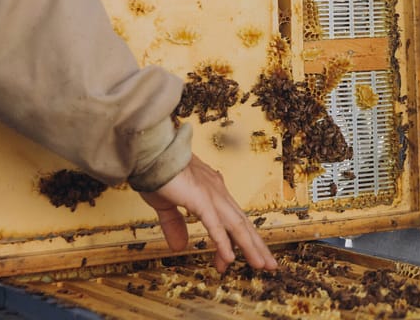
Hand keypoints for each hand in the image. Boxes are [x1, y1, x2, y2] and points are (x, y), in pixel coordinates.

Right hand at [138, 154, 276, 272]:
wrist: (150, 154)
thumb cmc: (158, 174)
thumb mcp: (167, 205)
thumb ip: (175, 225)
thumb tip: (180, 247)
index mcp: (212, 191)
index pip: (230, 221)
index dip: (235, 242)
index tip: (229, 262)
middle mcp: (217, 192)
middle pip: (242, 223)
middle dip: (257, 245)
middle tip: (269, 265)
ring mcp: (211, 195)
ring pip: (236, 225)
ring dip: (250, 246)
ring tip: (261, 265)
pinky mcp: (200, 198)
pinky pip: (214, 224)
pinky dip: (223, 241)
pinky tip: (230, 258)